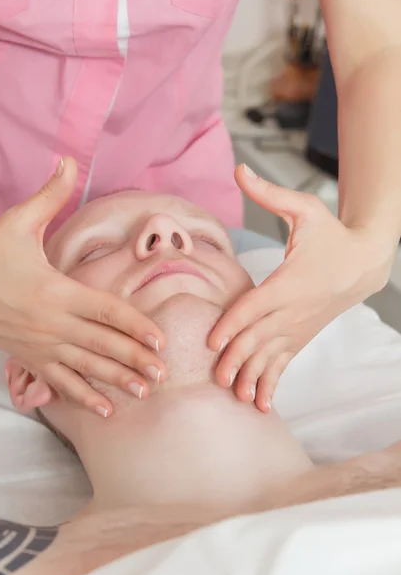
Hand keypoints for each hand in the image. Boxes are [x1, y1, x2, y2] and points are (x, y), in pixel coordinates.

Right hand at [0, 158, 164, 416]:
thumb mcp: (19, 221)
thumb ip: (50, 195)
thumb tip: (69, 159)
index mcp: (57, 290)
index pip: (106, 311)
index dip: (136, 325)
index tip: (160, 338)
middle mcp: (53, 323)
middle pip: (103, 345)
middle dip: (135, 359)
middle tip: (164, 373)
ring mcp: (41, 345)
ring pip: (87, 368)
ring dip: (117, 381)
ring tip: (144, 392)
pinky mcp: (29, 358)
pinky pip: (61, 382)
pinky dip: (83, 397)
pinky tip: (105, 409)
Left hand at [210, 164, 393, 411]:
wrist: (363, 260)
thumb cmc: (329, 233)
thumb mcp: (304, 208)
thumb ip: (269, 193)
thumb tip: (239, 169)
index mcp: (288, 283)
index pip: (255, 306)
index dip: (233, 323)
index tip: (212, 340)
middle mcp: (292, 310)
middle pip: (259, 338)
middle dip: (236, 358)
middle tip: (214, 378)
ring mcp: (297, 327)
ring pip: (270, 357)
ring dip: (252, 377)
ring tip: (235, 397)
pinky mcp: (300, 336)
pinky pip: (283, 363)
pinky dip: (271, 383)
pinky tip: (261, 405)